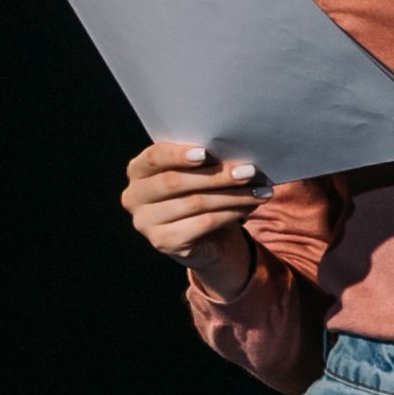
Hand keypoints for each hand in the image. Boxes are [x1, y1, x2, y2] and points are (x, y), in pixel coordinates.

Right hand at [120, 140, 271, 264]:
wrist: (205, 238)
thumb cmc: (200, 193)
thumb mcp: (198, 172)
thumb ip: (203, 160)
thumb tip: (234, 152)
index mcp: (138, 171)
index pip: (154, 158)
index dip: (179, 154)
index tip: (207, 153)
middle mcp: (134, 197)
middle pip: (175, 182)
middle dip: (216, 175)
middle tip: (249, 171)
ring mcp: (145, 223)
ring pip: (194, 203)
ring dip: (232, 195)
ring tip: (259, 190)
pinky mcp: (163, 243)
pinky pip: (202, 223)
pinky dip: (230, 213)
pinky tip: (250, 206)